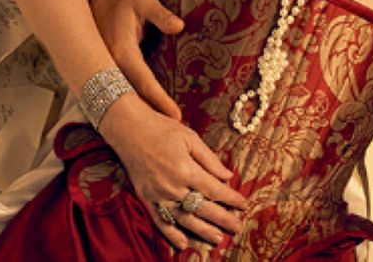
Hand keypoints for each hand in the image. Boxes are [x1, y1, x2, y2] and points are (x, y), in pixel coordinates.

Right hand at [89, 0, 184, 119]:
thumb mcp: (144, 1)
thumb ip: (161, 15)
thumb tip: (179, 26)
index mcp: (122, 51)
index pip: (145, 82)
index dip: (160, 101)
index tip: (176, 116)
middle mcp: (110, 64)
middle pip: (132, 97)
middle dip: (151, 115)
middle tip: (171, 133)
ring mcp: (104, 68)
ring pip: (123, 96)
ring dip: (141, 111)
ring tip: (160, 129)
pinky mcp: (103, 69)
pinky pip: (118, 90)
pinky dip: (131, 102)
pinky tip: (144, 113)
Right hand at [100, 96, 247, 249]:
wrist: (129, 129)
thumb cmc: (162, 129)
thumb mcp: (190, 138)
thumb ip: (209, 159)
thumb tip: (227, 176)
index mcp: (185, 169)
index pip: (213, 189)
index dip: (230, 198)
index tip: (244, 204)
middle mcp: (171, 186)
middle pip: (202, 208)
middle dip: (222, 219)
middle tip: (238, 227)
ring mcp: (157, 195)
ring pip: (183, 219)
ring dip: (201, 231)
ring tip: (217, 239)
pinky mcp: (146, 198)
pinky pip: (160, 220)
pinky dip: (171, 233)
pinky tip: (183, 243)